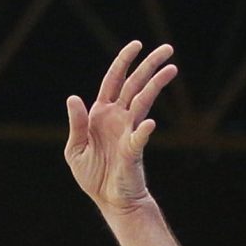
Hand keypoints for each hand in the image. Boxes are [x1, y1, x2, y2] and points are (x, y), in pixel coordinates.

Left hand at [65, 39, 177, 216]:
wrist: (110, 201)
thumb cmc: (93, 175)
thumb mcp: (75, 149)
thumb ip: (76, 124)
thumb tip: (73, 98)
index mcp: (101, 114)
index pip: (114, 81)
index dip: (124, 61)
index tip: (137, 45)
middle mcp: (118, 118)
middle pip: (135, 84)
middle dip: (149, 65)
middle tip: (168, 49)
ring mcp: (128, 131)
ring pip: (143, 102)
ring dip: (155, 85)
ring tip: (171, 69)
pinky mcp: (134, 150)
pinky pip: (139, 138)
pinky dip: (143, 131)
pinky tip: (149, 125)